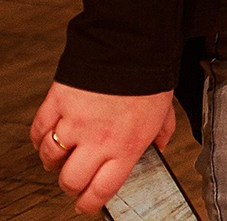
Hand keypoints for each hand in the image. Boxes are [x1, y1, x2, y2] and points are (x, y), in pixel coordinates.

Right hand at [30, 82, 175, 214]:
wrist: (131, 45)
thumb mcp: (165, 111)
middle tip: (75, 179)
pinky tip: (49, 136)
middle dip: (71, 185)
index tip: (86, 204)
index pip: (100, 190)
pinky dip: (40, 138)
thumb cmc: (150, 77)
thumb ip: (162, 134)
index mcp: (126, 145)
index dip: (89, 204)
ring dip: (54, 161)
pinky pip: (38, 131)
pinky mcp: (56, 104)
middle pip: (69, 181)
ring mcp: (73, 122)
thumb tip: (159, 148)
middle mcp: (97, 139)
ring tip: (63, 155)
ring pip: (49, 158)